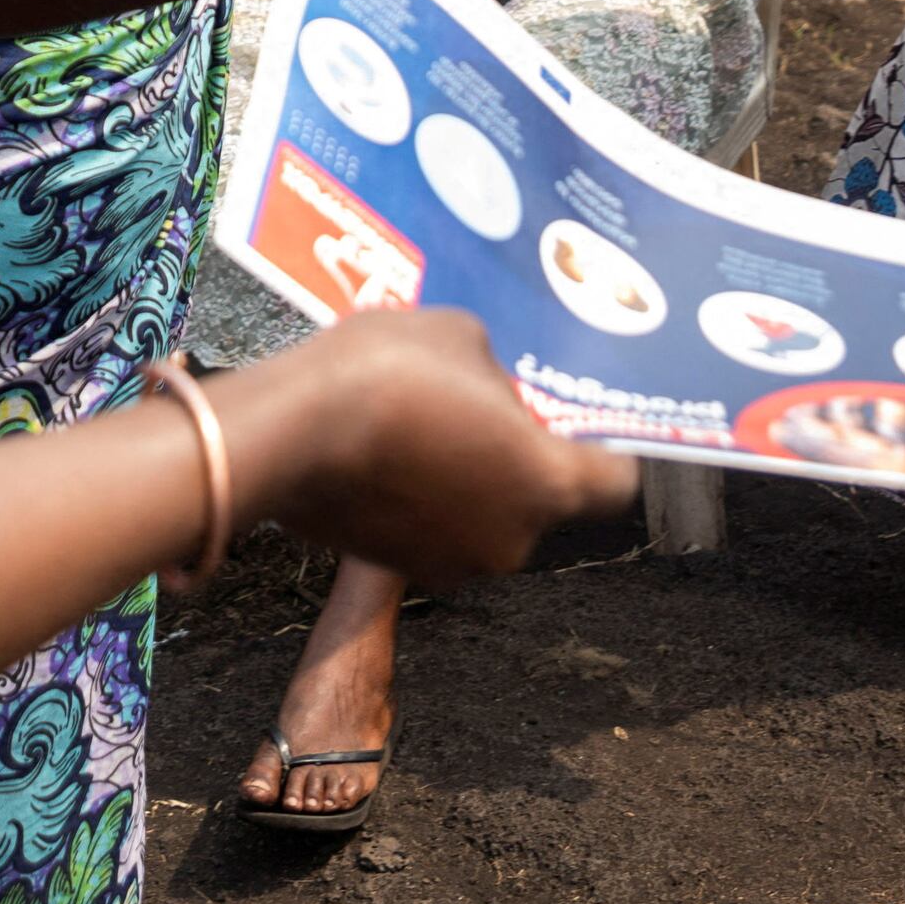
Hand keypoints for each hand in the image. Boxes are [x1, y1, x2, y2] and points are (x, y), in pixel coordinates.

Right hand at [228, 307, 638, 588]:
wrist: (289, 429)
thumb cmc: (387, 374)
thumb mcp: (462, 338)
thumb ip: (495, 374)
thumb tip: (489, 388)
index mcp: (548, 484)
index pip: (615, 483)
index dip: (606, 450)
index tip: (587, 423)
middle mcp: (513, 539)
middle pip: (540, 497)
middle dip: (519, 454)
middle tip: (488, 405)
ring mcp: (451, 562)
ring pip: (482, 513)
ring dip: (467, 477)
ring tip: (426, 421)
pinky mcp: (396, 566)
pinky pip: (430, 527)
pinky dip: (420, 496)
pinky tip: (388, 448)